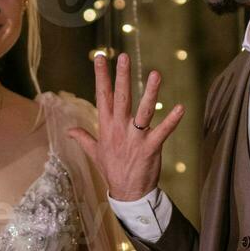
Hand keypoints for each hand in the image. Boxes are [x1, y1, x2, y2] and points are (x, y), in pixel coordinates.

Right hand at [67, 52, 184, 200]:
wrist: (127, 194)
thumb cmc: (113, 171)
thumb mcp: (95, 153)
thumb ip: (83, 138)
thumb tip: (69, 130)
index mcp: (107, 127)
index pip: (102, 96)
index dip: (101, 76)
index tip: (99, 58)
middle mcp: (120, 129)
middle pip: (120, 98)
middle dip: (122, 76)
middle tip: (123, 56)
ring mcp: (135, 139)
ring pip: (143, 111)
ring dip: (150, 92)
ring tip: (156, 74)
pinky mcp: (150, 148)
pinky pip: (162, 132)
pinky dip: (172, 120)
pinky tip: (180, 108)